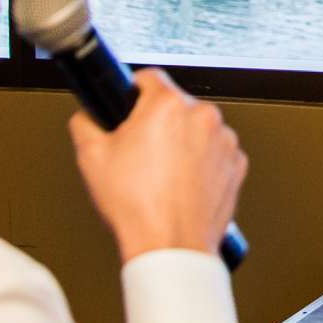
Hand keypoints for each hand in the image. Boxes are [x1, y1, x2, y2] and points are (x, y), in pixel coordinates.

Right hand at [68, 68, 247, 261]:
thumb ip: (85, 123)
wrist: (171, 246)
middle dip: (158, 123)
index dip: (133, 90)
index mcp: (169, 106)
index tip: (130, 103)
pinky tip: (182, 184)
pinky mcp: (237, 165)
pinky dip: (202, 163)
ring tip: (162, 174)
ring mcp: (225, 141)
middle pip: (175, 106)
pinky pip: (215, 153)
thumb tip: (88, 117)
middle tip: (140, 152)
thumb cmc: (138, 207)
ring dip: (182, 142)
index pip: (150, 77)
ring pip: (197, 129)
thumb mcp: (91, 157)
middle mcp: (203, 116)